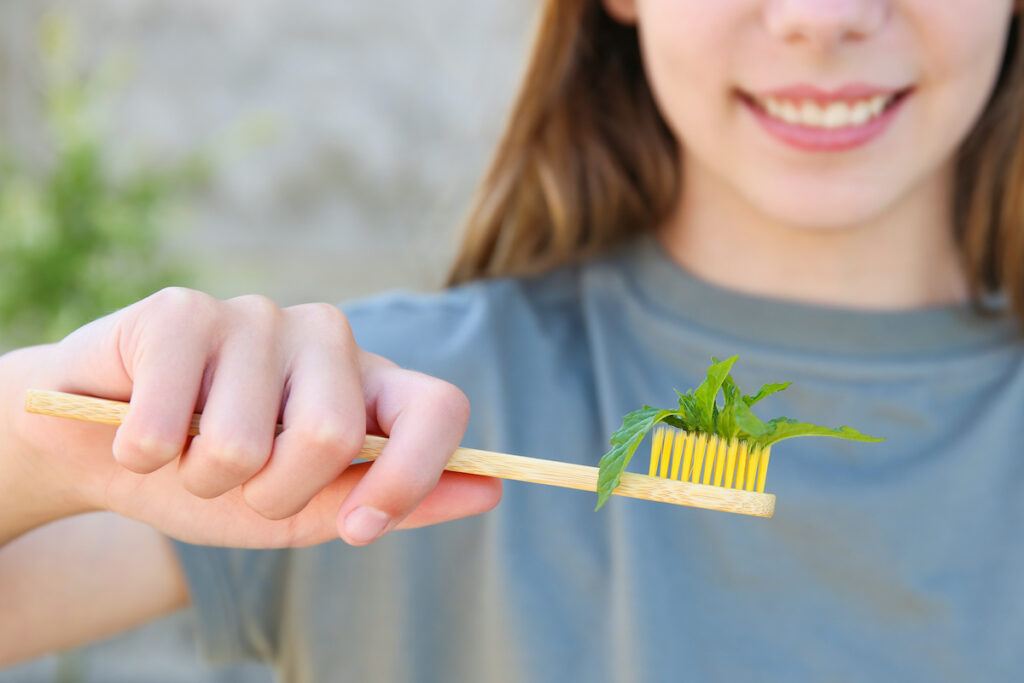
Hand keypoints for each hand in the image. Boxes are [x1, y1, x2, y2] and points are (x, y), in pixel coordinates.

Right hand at [4, 288, 500, 546]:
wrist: (103, 454)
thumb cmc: (214, 482)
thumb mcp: (306, 513)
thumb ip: (393, 501)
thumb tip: (491, 490)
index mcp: (369, 385)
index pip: (437, 407)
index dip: (413, 475)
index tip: (359, 527)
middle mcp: (327, 336)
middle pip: (332, 434)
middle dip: (271, 494)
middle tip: (240, 483)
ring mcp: (256, 314)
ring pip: (243, 440)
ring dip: (201, 479)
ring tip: (185, 451)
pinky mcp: (181, 310)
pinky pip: (166, 424)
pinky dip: (141, 457)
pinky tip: (139, 428)